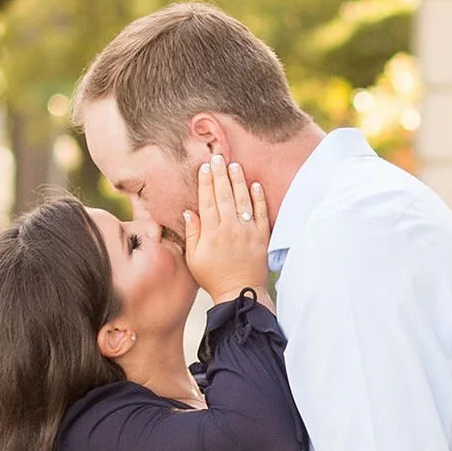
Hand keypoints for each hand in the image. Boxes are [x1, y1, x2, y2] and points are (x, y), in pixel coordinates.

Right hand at [182, 156, 271, 307]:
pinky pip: (261, 213)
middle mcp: (230, 228)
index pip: (207, 201)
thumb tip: (189, 212)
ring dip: (239, 181)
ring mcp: (247, 231)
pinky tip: (255, 185)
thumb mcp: (194, 258)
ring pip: (243, 200)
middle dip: (220, 174)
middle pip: (224, 195)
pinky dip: (259, 198)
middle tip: (218, 157)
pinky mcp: (262, 237)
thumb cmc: (213, 277)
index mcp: (211, 233)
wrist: (240, 293)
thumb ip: (193, 233)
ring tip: (235, 165)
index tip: (204, 167)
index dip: (205, 182)